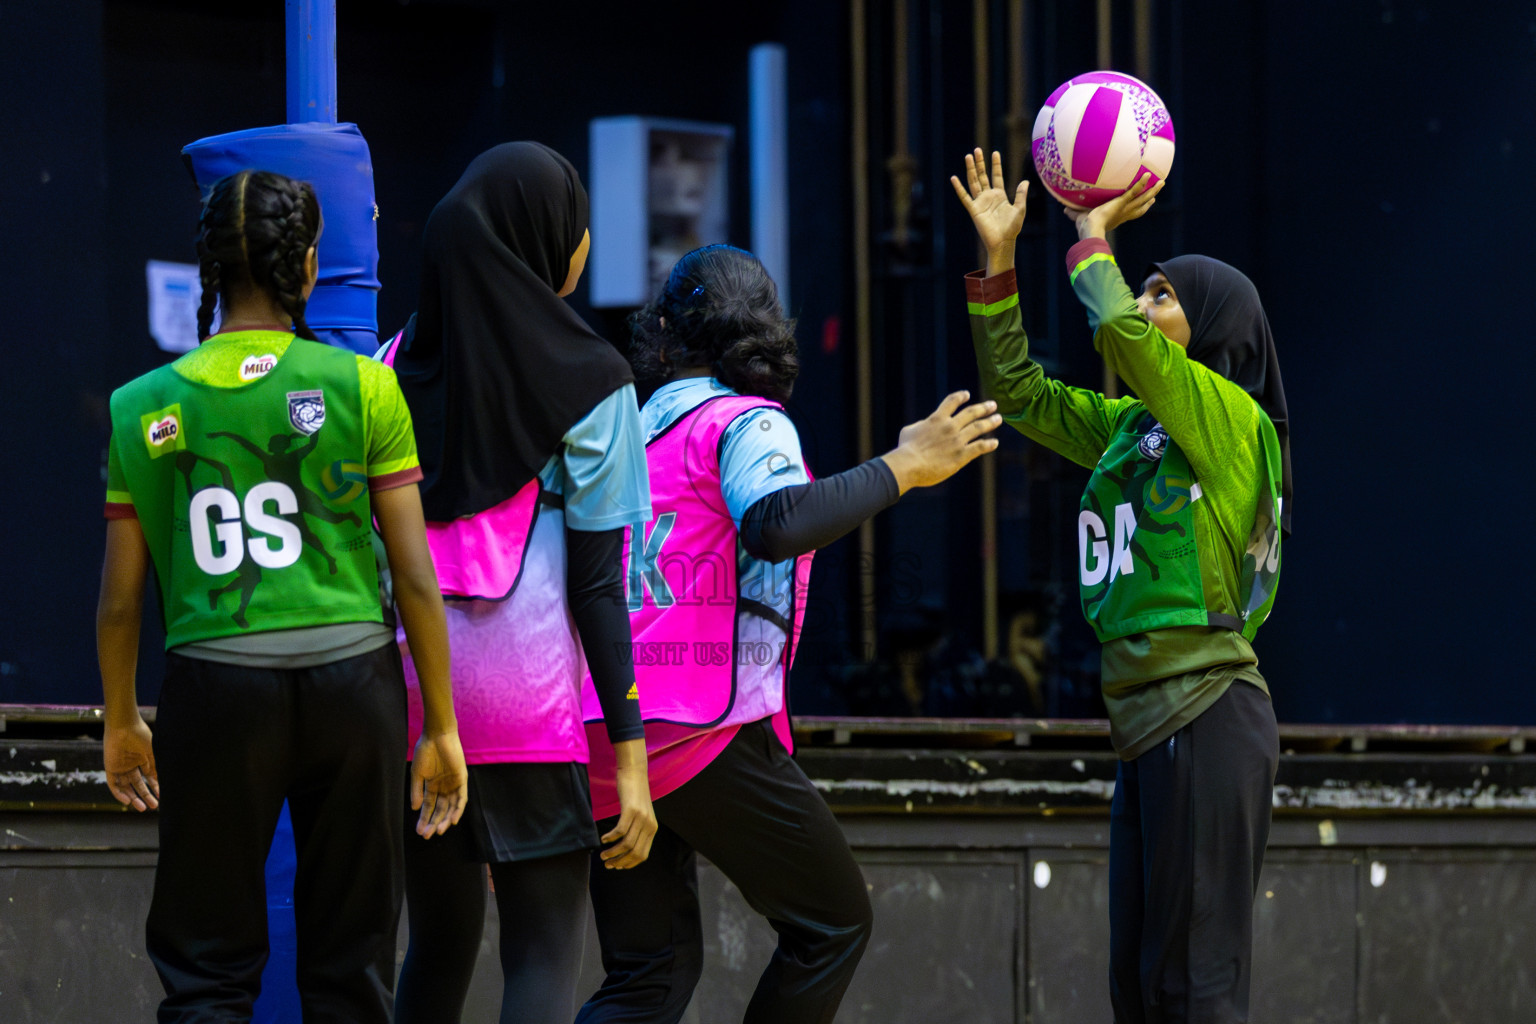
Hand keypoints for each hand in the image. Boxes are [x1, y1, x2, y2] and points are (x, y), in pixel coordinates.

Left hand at [104, 715, 158, 811]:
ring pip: (127, 787)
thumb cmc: (140, 735)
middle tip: (153, 806)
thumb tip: (162, 781)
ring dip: (134, 797)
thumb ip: (155, 766)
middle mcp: (131, 765)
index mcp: (142, 759)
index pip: (149, 777)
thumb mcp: (152, 752)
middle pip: (138, 784)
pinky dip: (119, 794)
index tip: (161, 797)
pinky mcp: (110, 768)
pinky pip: (113, 785)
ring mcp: (121, 767)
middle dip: (145, 796)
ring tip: (142, 807)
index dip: (155, 787)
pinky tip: (128, 801)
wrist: (124, 726)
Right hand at [411, 729, 467, 837]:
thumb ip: (416, 791)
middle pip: (440, 810)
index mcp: (432, 786)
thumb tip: (415, 809)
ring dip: (445, 819)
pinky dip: (458, 809)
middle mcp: (443, 787)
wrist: (437, 736)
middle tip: (427, 835)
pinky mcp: (462, 779)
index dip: (424, 819)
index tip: (419, 831)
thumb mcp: (417, 773)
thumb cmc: (425, 751)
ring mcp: (453, 784)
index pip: (429, 807)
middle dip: (434, 823)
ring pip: (451, 807)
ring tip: (438, 831)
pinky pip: (462, 798)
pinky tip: (452, 820)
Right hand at [600, 739, 656, 869]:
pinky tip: (603, 839)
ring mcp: (641, 818)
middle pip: (634, 853)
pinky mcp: (631, 810)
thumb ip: (636, 829)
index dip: (628, 864)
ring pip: (626, 844)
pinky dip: (610, 838)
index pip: (642, 855)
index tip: (616, 866)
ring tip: (602, 855)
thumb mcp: (639, 814)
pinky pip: (620, 831)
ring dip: (613, 853)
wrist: (635, 772)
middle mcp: (649, 826)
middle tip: (606, 864)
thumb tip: (625, 847)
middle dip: (619, 862)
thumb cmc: (633, 794)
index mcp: (652, 829)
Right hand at [880, 390, 1001, 492]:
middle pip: (971, 413)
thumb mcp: (909, 430)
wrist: (910, 464)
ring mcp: (957, 440)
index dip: (960, 397)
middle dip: (983, 408)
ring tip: (998, 419)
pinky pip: (979, 447)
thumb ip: (921, 425)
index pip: (951, 402)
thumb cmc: (905, 448)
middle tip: (993, 405)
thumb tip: (924, 425)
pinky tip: (995, 443)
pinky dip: (988, 444)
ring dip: (990, 422)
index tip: (967, 394)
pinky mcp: (961, 455)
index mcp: (937, 418)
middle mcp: (950, 426)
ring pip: (978, 428)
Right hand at [950, 148, 1028, 274]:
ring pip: (974, 182)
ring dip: (971, 170)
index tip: (995, 152)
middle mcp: (989, 196)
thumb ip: (1021, 195)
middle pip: (983, 176)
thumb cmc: (1012, 228)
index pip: (996, 176)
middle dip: (980, 163)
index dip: (996, 165)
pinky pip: (965, 197)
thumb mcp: (1020, 209)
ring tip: (968, 156)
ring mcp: (980, 202)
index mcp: (1000, 195)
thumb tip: (1025, 181)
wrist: (1003, 241)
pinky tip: (954, 178)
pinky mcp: (974, 210)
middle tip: (977, 150)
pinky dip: (959, 188)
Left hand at [1067, 172, 1163, 240]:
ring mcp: (1125, 208)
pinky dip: (1141, 183)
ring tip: (1162, 182)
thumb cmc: (1084, 228)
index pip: (1129, 214)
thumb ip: (1072, 213)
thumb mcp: (1079, 218)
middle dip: (1148, 201)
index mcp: (1116, 218)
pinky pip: (1134, 191)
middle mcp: (1124, 214)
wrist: (1090, 230)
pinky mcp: (1122, 202)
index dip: (1137, 210)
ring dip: (1153, 190)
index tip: (1143, 206)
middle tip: (1155, 197)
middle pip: (1141, 207)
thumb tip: (1063, 209)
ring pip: (1143, 198)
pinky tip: (1148, 174)